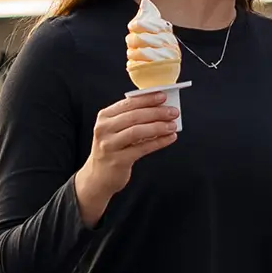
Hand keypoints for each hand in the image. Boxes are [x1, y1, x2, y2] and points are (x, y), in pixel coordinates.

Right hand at [70, 94, 180, 221]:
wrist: (98, 176)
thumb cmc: (112, 148)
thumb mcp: (115, 130)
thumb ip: (131, 118)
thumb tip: (159, 107)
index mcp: (104, 117)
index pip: (128, 103)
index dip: (147, 99)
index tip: (163, 96)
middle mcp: (104, 129)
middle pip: (134, 116)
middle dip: (156, 112)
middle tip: (173, 112)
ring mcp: (109, 145)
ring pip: (138, 131)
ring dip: (158, 127)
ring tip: (173, 125)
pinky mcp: (118, 160)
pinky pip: (142, 148)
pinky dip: (158, 142)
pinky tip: (170, 138)